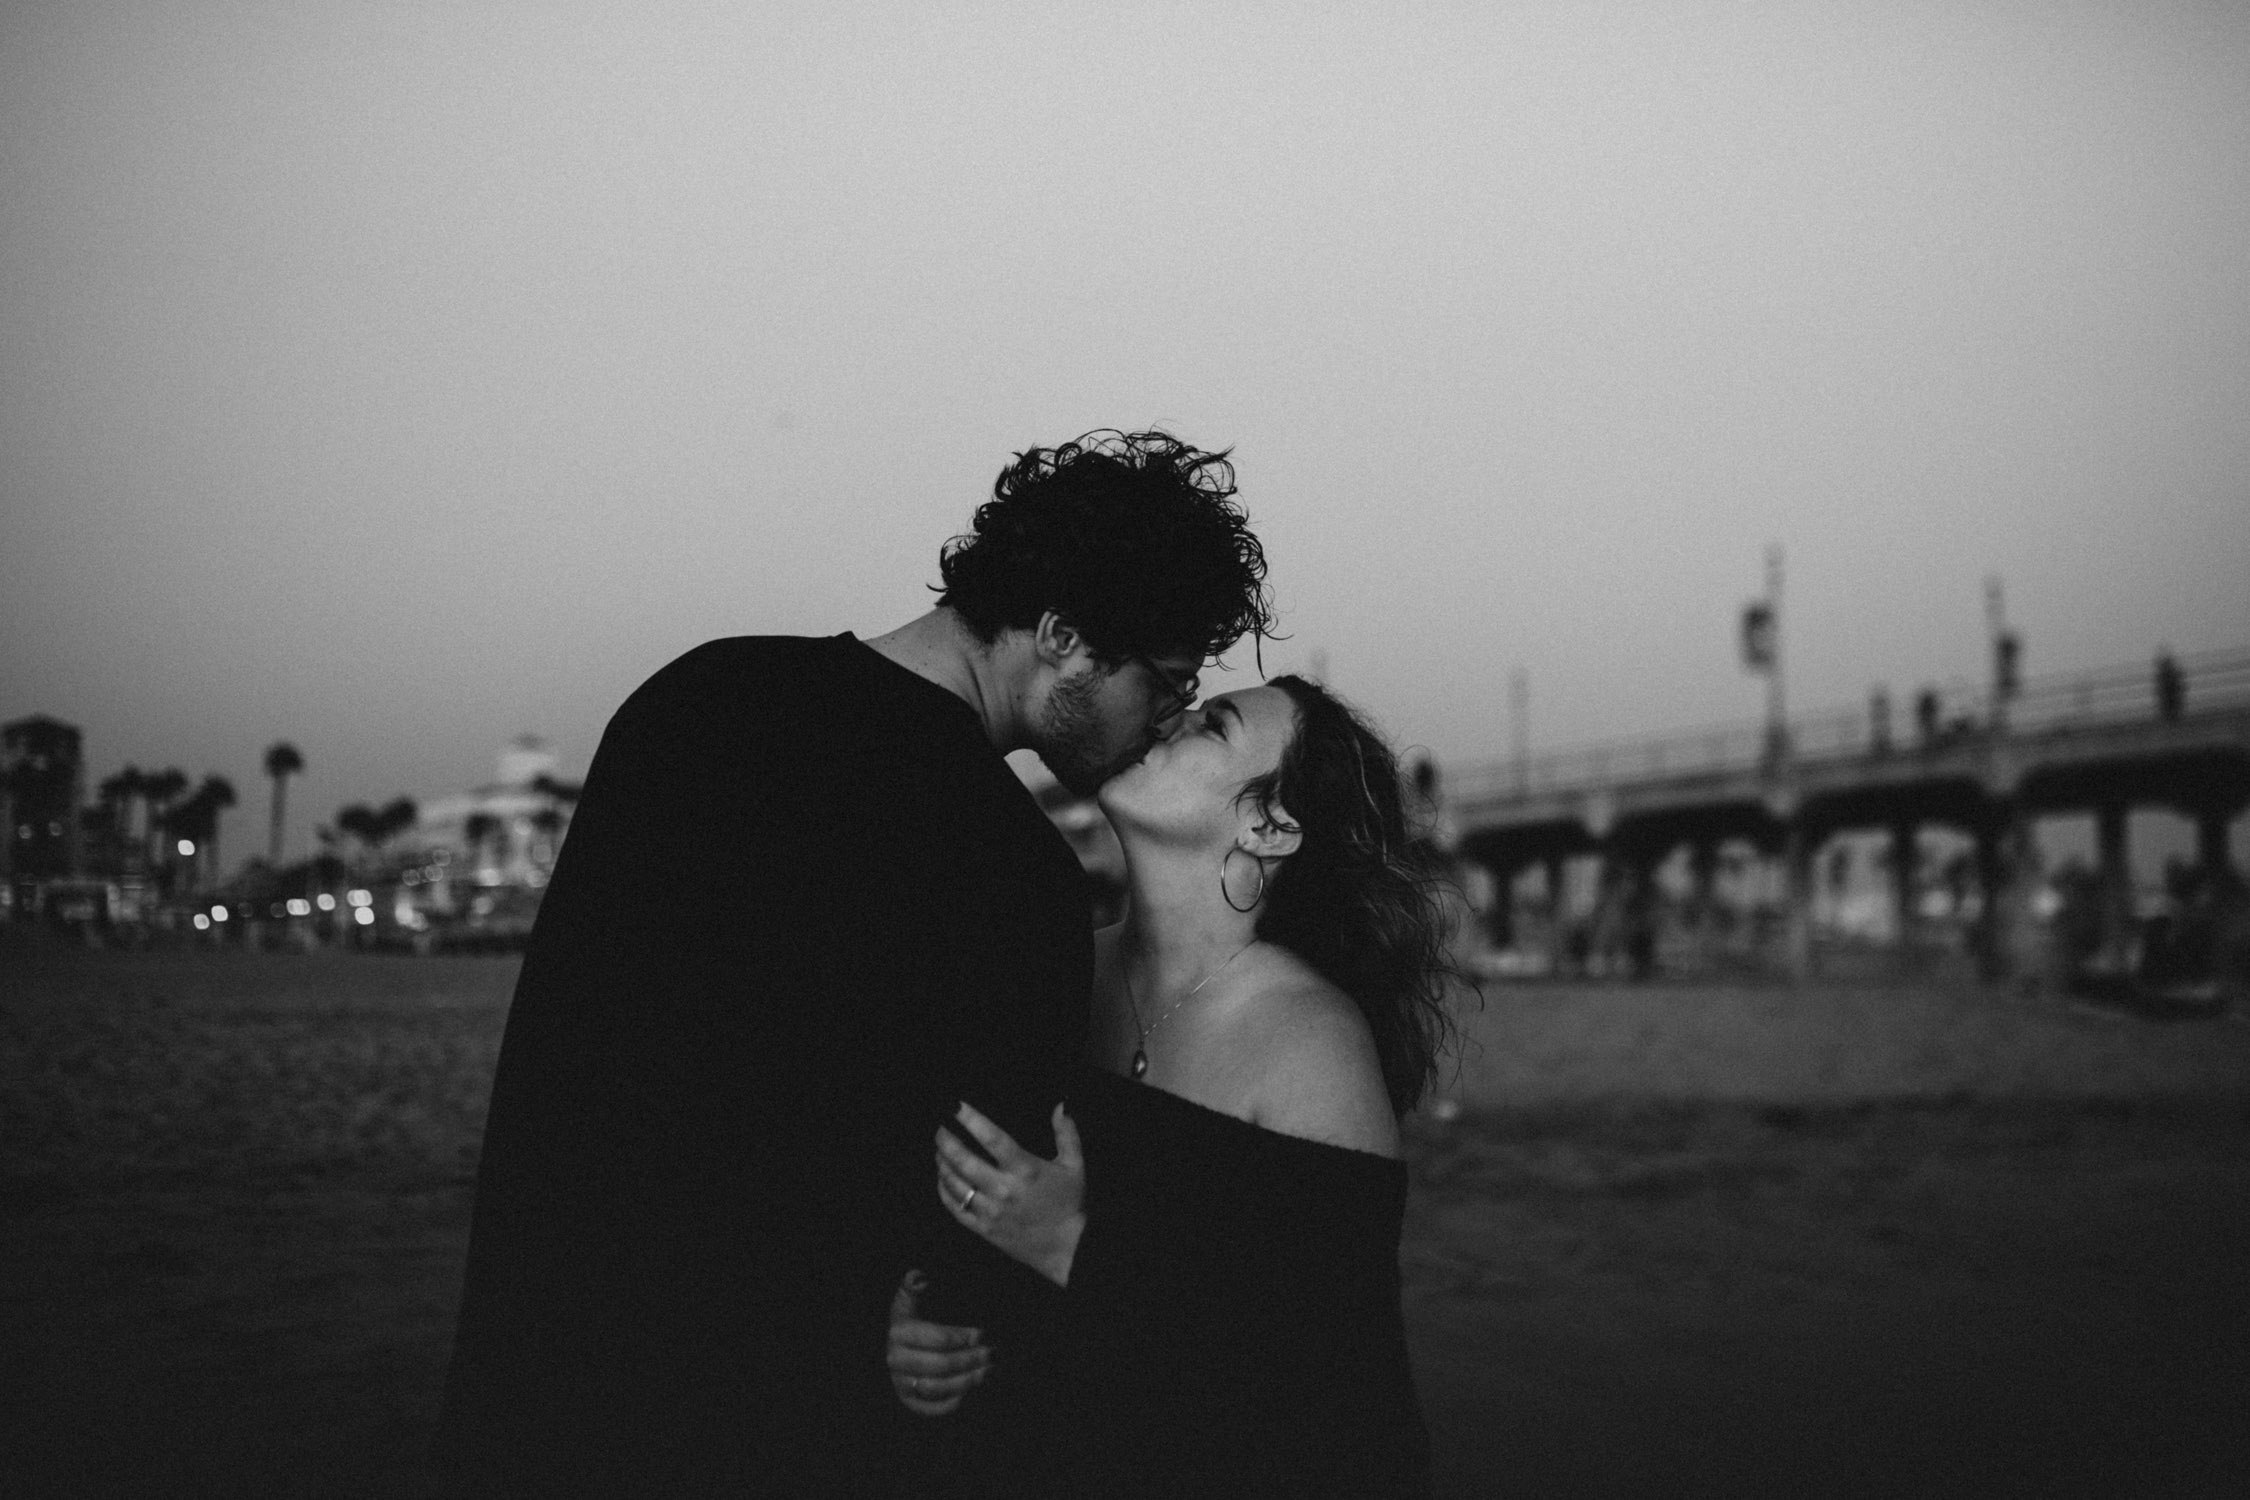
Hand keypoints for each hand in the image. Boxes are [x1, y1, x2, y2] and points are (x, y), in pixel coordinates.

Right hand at [886, 1271, 989, 1417]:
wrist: (902, 1348)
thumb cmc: (915, 1319)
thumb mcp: (911, 1300)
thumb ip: (914, 1287)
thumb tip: (919, 1277)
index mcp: (898, 1332)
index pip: (935, 1338)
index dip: (961, 1337)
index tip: (983, 1333)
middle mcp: (895, 1360)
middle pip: (939, 1365)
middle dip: (969, 1360)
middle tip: (992, 1354)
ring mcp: (901, 1383)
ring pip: (937, 1387)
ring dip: (966, 1381)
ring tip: (988, 1372)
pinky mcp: (910, 1402)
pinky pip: (932, 1408)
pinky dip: (953, 1403)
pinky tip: (973, 1392)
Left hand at [936, 1101, 1085, 1286]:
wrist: (1067, 1248)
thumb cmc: (1070, 1203)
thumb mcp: (1075, 1166)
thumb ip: (1067, 1134)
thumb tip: (1061, 1104)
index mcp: (1025, 1169)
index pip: (992, 1138)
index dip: (971, 1119)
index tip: (956, 1105)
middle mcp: (1004, 1189)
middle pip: (964, 1160)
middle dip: (946, 1140)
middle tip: (939, 1126)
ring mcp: (991, 1210)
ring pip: (955, 1184)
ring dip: (942, 1163)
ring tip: (939, 1150)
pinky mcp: (984, 1228)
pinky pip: (956, 1208)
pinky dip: (944, 1191)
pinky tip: (942, 1178)